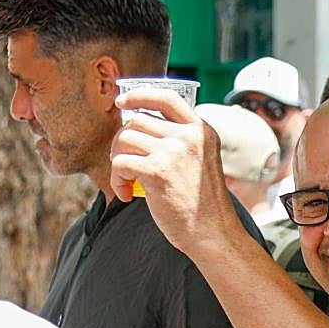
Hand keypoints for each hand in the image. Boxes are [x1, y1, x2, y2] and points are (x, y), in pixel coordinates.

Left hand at [110, 89, 233, 253]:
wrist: (212, 232)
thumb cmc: (203, 203)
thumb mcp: (201, 161)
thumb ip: (180, 141)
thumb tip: (137, 127)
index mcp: (201, 130)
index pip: (167, 98)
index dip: (140, 95)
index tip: (122, 102)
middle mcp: (189, 136)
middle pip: (137, 121)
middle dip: (121, 142)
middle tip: (124, 164)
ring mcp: (174, 152)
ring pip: (124, 139)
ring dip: (116, 160)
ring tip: (126, 181)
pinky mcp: (157, 171)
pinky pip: (120, 162)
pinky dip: (116, 179)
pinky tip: (126, 193)